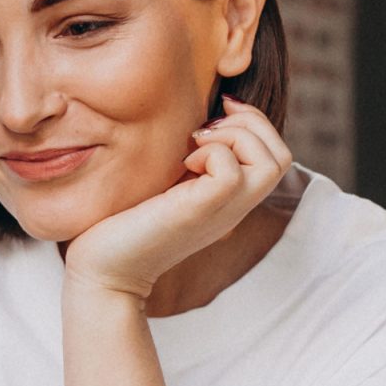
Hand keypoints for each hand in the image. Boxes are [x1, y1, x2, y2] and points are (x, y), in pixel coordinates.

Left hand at [61, 99, 291, 300]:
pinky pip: (232, 172)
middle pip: (282, 156)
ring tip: (196, 145)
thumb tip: (197, 120)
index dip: (254, 122)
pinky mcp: (199, 211)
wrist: (103, 268)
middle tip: (205, 130)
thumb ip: (189, 159)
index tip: (215, 116)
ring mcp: (222, 211)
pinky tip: (183, 164)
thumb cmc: (123, 223)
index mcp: (230, 199)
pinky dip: (212, 154)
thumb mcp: (167, 183)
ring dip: (235, 136)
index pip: (276, 155)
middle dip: (251, 123)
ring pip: (271, 162)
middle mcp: (234, 207)